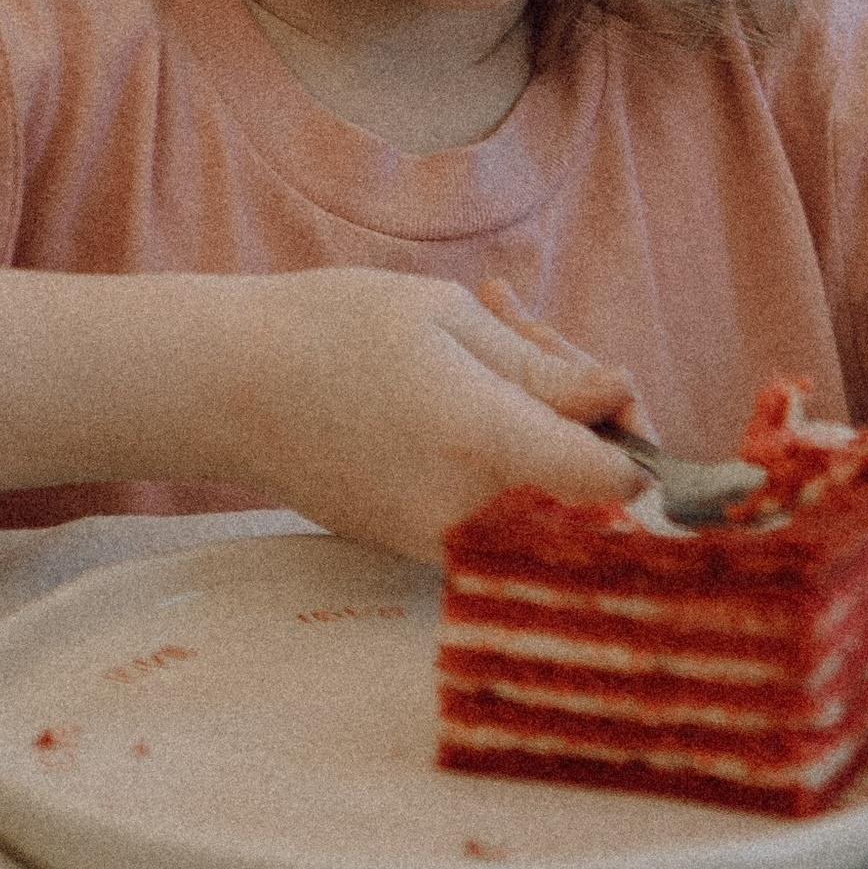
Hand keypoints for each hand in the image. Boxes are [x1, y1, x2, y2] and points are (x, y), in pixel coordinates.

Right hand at [211, 267, 645, 563]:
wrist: (229, 390)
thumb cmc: (334, 332)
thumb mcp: (447, 319)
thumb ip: (543, 369)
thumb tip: (621, 397)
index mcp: (485, 444)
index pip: (617, 484)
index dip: (638, 440)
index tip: (617, 390)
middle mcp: (471, 514)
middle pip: (587, 488)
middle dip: (582, 406)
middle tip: (523, 323)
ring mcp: (443, 543)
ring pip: (545, 493)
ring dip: (541, 418)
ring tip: (491, 330)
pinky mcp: (421, 549)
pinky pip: (499, 505)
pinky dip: (504, 448)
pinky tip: (468, 377)